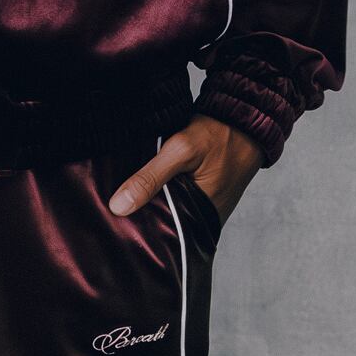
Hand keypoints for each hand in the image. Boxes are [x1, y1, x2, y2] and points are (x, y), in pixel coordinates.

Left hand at [110, 115, 263, 224]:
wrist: (245, 119)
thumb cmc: (218, 135)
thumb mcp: (181, 151)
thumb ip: (150, 178)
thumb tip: (118, 207)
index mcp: (200, 218)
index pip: (161, 236)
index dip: (137, 230)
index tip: (112, 223)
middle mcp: (203, 218)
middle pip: (164, 225)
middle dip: (141, 218)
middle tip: (111, 212)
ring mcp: (203, 207)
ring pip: (169, 212)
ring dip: (151, 204)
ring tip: (121, 200)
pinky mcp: (201, 194)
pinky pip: (176, 199)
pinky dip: (161, 193)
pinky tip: (143, 185)